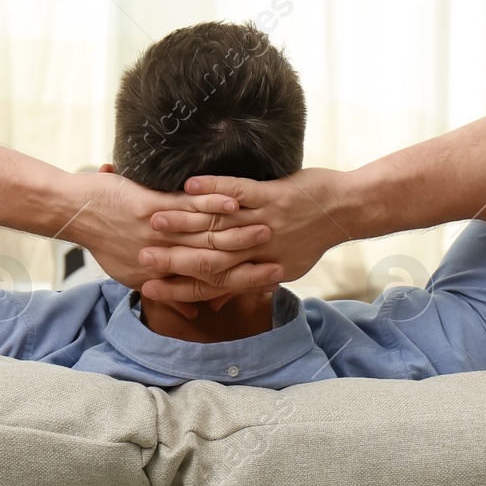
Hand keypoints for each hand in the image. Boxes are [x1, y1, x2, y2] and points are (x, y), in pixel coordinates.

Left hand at [63, 170, 283, 314]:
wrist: (75, 212)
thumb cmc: (103, 239)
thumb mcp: (128, 273)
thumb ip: (164, 288)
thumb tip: (192, 307)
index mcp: (159, 278)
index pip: (208, 287)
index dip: (241, 286)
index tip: (268, 283)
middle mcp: (161, 260)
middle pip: (215, 266)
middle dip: (250, 265)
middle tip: (280, 263)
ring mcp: (158, 234)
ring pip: (205, 237)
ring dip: (239, 234)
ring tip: (268, 229)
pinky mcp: (152, 208)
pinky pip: (188, 208)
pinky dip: (212, 205)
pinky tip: (234, 203)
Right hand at [143, 168, 353, 289]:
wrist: (346, 211)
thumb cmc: (311, 239)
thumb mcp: (281, 267)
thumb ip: (246, 281)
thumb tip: (216, 302)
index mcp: (258, 271)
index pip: (211, 286)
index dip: (177, 289)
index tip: (147, 289)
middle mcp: (260, 252)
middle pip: (208, 260)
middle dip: (170, 259)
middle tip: (139, 257)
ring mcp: (266, 222)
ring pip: (218, 225)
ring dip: (183, 221)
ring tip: (152, 219)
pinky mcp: (274, 196)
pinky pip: (239, 191)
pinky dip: (213, 188)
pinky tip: (188, 184)